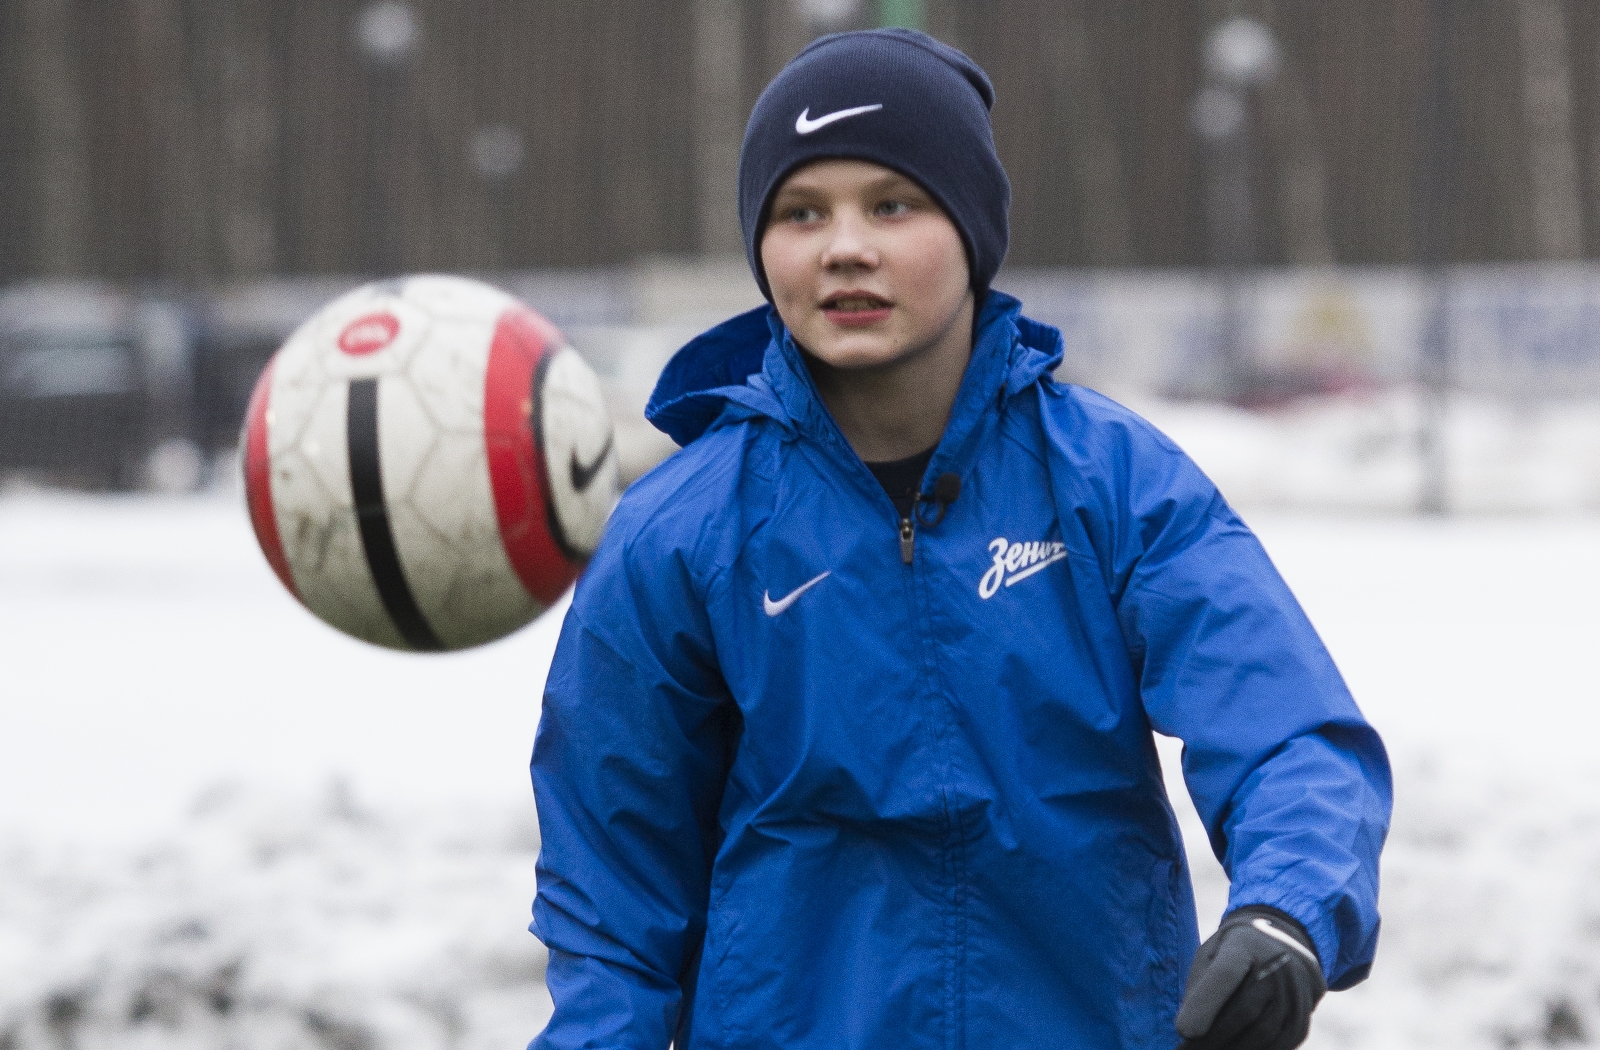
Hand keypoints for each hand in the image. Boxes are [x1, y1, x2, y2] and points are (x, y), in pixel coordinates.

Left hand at [1176, 906, 1326, 1049]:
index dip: (1205, 1004)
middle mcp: (1277, 966)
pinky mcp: (1302, 1018)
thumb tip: (1189, 1030)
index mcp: (1244, 944)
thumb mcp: (1212, 953)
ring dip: (1231, 1049)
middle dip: (1213, 1038)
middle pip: (1244, 1010)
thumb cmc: (1234, 952)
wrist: (1286, 945)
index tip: (1183, 1031)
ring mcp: (1295, 993)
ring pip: (1263, 1033)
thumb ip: (1200, 985)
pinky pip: (1279, 1044)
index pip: (1225, 974)